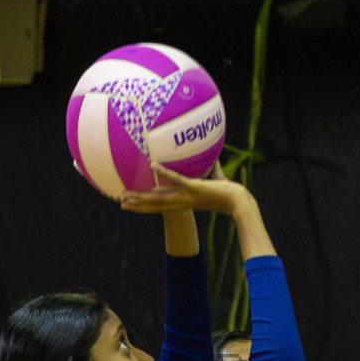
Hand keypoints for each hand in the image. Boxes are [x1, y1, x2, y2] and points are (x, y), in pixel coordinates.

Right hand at [120, 162, 252, 216]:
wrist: (239, 202)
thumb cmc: (230, 194)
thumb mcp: (216, 180)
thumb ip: (212, 169)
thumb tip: (213, 155)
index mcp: (184, 203)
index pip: (161, 204)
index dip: (146, 205)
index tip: (132, 203)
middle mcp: (182, 202)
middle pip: (155, 204)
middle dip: (137, 204)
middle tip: (120, 202)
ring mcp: (186, 196)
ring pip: (159, 196)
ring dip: (142, 195)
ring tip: (126, 194)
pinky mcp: (194, 187)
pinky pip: (176, 178)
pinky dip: (165, 172)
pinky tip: (153, 165)